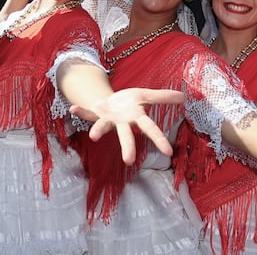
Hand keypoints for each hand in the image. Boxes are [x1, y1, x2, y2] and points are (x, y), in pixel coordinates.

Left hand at [69, 88, 184, 164]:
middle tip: (129, 161)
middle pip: (126, 135)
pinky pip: (86, 113)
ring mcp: (107, 120)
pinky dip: (80, 111)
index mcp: (136, 117)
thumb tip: (184, 97)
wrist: (109, 103)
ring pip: (103, 127)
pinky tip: (72, 108)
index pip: (150, 128)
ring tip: (93, 136)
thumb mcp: (146, 96)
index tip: (169, 152)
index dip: (159, 139)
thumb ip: (164, 97)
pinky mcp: (94, 114)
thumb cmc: (129, 103)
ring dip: (98, 130)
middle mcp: (121, 122)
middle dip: (127, 147)